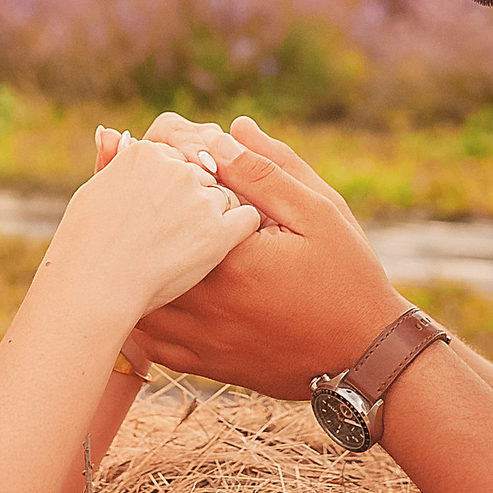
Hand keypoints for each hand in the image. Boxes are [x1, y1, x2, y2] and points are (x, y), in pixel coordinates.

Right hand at [50, 131, 262, 315]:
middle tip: (176, 229)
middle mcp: (177, 169)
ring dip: (217, 214)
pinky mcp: (217, 232)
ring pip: (227, 194)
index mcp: (147, 152)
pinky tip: (223, 244)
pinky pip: (248, 217)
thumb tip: (111, 132)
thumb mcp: (93, 190)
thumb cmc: (85, 244)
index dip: (171, 184)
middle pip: (203, 174)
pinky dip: (241, 228)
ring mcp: (199, 200)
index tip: (160, 209)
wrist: (94, 287)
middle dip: (196, 196)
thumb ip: (111, 161)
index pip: (177, 157)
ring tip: (189, 242)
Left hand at [131, 114, 408, 400]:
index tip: (146, 156)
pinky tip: (143, 290)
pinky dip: (139, 314)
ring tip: (127, 240)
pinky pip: (151, 341)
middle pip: (141, 254)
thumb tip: (228, 129)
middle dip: (130, 222)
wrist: (365, 357)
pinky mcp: (205, 363)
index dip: (158, 179)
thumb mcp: (319, 212)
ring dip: (128, 270)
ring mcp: (201, 338)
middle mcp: (206, 301)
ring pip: (137, 302)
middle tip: (127, 191)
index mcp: (230, 257)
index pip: (172, 206)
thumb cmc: (348, 278)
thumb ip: (268, 170)